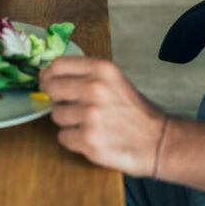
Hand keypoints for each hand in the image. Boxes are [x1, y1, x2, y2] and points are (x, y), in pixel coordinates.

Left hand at [41, 56, 167, 176]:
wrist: (157, 141)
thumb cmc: (134, 110)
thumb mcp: (115, 80)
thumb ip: (85, 74)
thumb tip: (49, 75)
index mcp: (102, 70)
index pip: (58, 65)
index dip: (48, 74)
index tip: (47, 81)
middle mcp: (95, 89)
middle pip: (51, 88)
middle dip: (56, 98)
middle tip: (69, 105)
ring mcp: (91, 116)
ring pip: (56, 115)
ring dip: (67, 121)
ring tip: (88, 123)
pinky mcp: (88, 140)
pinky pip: (63, 137)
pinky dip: (73, 139)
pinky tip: (90, 137)